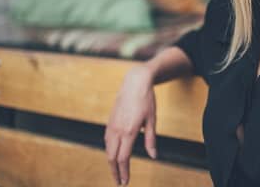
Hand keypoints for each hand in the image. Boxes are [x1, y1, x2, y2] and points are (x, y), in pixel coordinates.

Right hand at [104, 65, 157, 185]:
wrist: (134, 82)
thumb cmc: (146, 100)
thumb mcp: (152, 120)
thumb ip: (151, 140)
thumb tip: (153, 156)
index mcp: (129, 131)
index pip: (123, 158)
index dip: (123, 172)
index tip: (125, 182)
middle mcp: (117, 130)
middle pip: (112, 157)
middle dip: (115, 172)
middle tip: (120, 182)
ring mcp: (111, 126)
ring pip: (107, 149)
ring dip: (111, 162)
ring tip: (117, 171)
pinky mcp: (109, 121)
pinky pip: (107, 140)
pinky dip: (109, 151)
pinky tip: (114, 154)